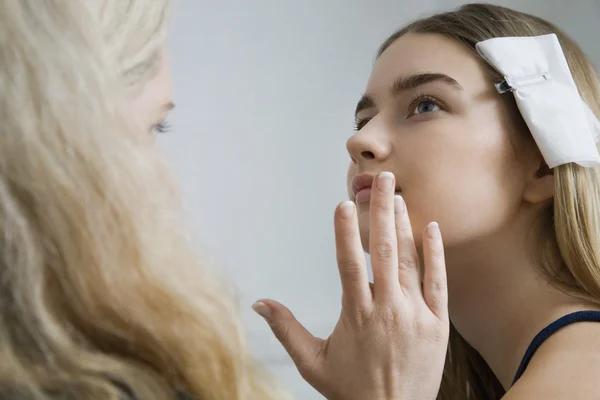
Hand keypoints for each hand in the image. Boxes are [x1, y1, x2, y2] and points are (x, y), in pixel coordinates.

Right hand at [252, 172, 448, 399]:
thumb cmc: (350, 391)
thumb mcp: (311, 362)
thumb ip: (285, 328)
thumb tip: (258, 302)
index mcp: (355, 316)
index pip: (348, 264)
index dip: (344, 231)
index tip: (342, 204)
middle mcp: (386, 310)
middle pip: (382, 251)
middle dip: (381, 210)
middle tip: (381, 179)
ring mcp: (415, 315)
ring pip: (409, 261)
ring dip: (403, 225)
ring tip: (399, 196)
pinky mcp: (438, 324)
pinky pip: (438, 282)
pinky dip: (435, 254)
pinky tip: (431, 228)